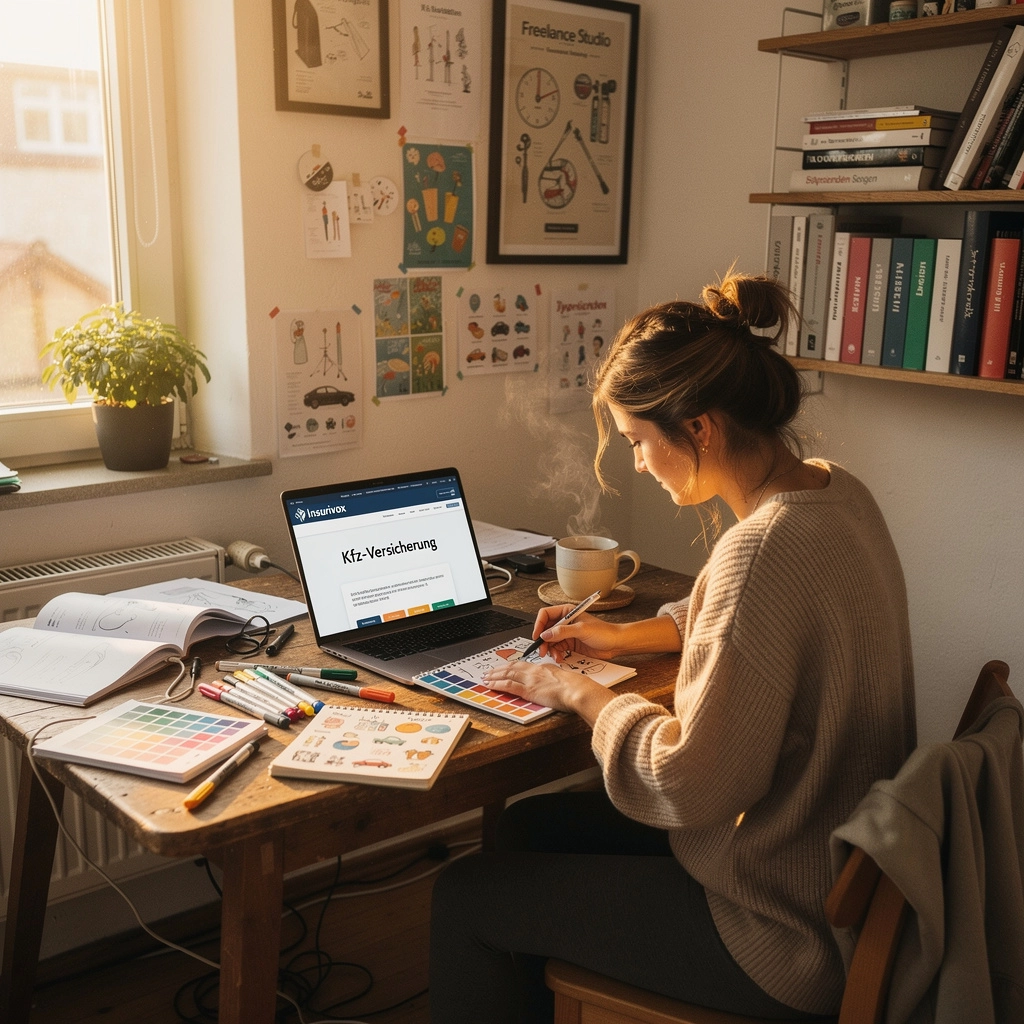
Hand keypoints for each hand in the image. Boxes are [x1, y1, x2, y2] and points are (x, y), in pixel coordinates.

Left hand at [482, 658, 612, 721]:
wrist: (578, 690)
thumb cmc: (576, 687)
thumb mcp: (565, 679)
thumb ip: (555, 680)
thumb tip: (551, 685)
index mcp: (544, 668)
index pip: (523, 665)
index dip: (511, 666)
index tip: (504, 667)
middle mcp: (535, 671)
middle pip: (512, 667)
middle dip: (499, 669)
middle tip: (489, 671)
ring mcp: (530, 680)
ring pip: (507, 674)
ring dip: (494, 676)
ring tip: (485, 678)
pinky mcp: (528, 690)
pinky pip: (508, 685)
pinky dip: (497, 684)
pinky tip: (490, 685)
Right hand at [530, 605, 625, 661]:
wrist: (616, 644)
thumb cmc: (604, 632)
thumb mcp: (582, 630)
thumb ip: (563, 632)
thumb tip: (546, 635)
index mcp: (567, 612)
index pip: (546, 615)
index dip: (539, 625)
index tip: (538, 636)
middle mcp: (565, 622)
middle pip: (546, 630)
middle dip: (543, 641)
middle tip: (543, 651)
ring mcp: (567, 634)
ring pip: (550, 642)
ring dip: (550, 650)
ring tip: (557, 656)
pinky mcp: (570, 645)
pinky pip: (557, 649)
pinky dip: (557, 654)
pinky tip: (561, 658)